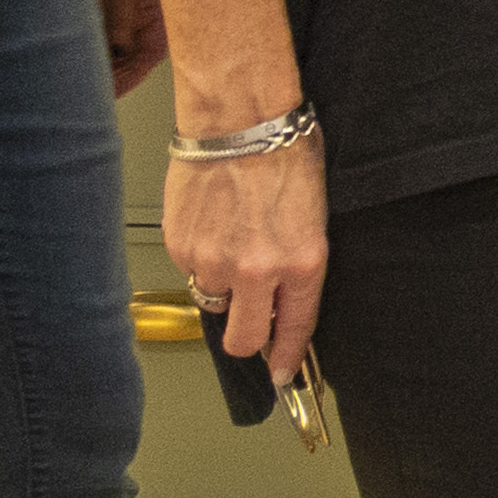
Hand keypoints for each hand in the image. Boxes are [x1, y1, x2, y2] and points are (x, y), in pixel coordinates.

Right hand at [165, 134, 328, 375]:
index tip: (283, 375)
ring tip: (234, 243)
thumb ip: (298, 264)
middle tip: (249, 319)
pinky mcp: (182, 246)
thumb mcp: (315, 218)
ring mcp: (214, 261)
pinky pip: (191, 269)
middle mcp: (258, 270)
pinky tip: (215, 225)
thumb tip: (285, 296)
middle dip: (246, 338)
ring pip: (213, 300)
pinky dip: (201, 257)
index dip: (287, 358)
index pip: (294, 328)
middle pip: (242, 339)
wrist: (241, 122)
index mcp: (302, 262)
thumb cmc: (284, 156)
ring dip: (222, 286)